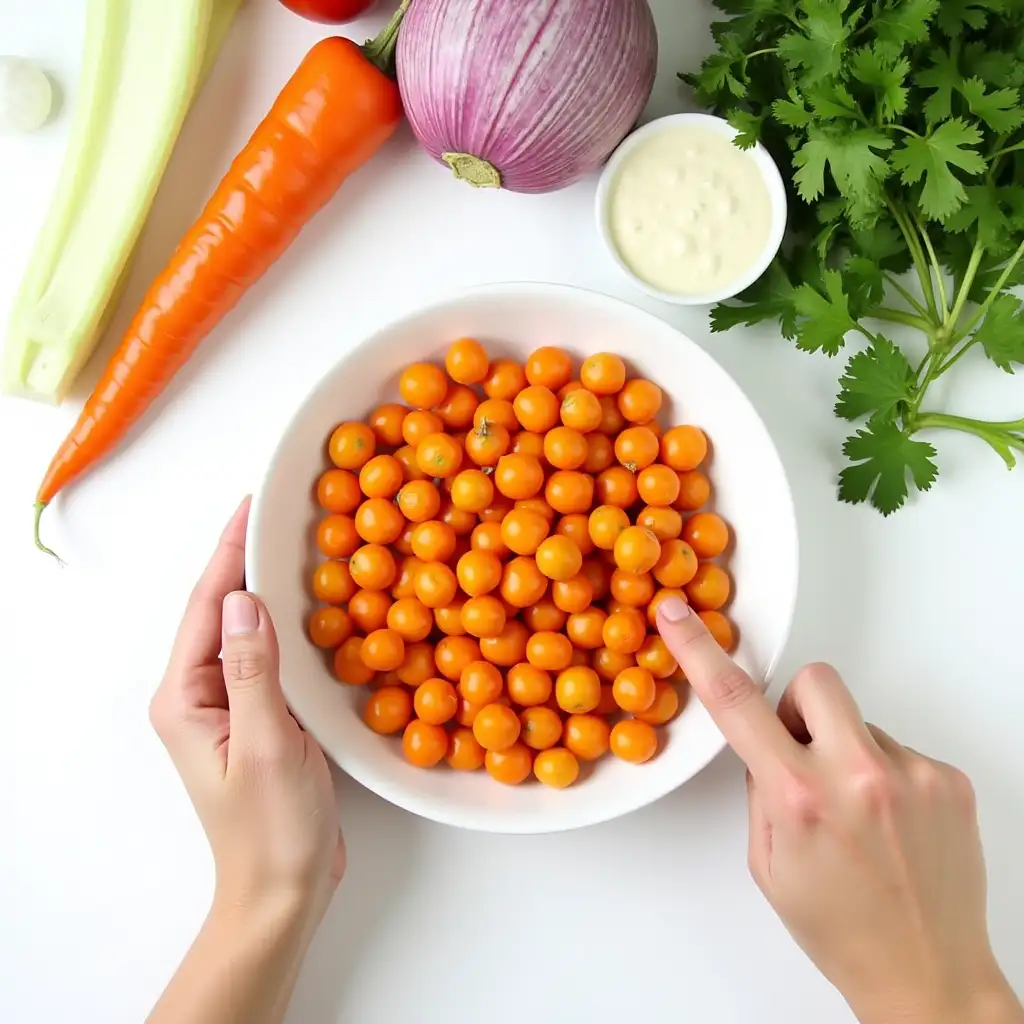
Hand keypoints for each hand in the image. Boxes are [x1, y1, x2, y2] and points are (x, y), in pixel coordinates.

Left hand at [150, 498, 344, 926]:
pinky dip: (289, 625)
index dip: (228, 553)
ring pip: (246, 631)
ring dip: (268, 588)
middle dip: (244, 560)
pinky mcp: (261, 717)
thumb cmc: (271, 829)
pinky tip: (314, 606)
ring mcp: (231, 706)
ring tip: (295, 544)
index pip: (206, 608)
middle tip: (278, 512)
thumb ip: (253, 670)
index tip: (252, 506)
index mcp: (185, 699)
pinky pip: (270, 657)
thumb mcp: (266, 745)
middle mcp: (200, 696)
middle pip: (220, 611)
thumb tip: (242, 598)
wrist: (283, 890)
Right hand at [656, 598, 1021, 1023]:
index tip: (680, 617)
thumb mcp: (767, 862)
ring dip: (846, 751)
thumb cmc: (841, 928)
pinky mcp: (948, 780)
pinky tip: (890, 824)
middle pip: (813, 680)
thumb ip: (761, 789)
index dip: (699, 651)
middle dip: (797, 705)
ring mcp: (911, 775)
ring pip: (858, 719)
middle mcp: (858, 777)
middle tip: (801, 752)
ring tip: (858, 815)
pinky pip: (897, 747)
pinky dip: (885, 774)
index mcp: (800, 798)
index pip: (735, 703)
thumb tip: (766, 743)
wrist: (926, 974)